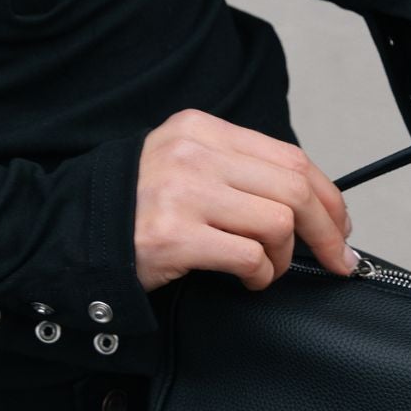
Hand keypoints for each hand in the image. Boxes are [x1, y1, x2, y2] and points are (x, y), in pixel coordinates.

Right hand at [133, 108, 357, 291]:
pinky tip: (248, 280)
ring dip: (285, 256)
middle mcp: (194, 153)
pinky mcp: (175, 235)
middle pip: (294, 188)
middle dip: (327, 230)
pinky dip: (261, 274)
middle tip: (337, 259)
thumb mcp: (182, 165)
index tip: (341, 224)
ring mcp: (183, 193)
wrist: (69, 234)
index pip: (289, 156)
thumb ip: (234, 170)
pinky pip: (250, 256)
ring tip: (267, 269)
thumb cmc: (134, 208)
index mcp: (201, 130)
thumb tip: (308, 201)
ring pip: (278, 222)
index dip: (328, 194)